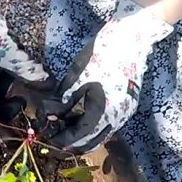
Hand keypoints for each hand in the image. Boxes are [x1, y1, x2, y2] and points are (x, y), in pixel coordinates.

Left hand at [36, 0, 172, 153]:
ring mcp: (124, 115)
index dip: (61, 139)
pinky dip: (92, 128)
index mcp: (102, 111)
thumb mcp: (76, 76)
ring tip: (65, 125)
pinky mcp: (127, 109)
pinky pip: (107, 127)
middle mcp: (116, 119)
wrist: (133, 38)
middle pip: (89, 143)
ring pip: (99, 137)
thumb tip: (49, 116)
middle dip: (70, 142)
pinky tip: (80, 118)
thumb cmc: (102, 53)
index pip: (77, 137)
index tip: (48, 136)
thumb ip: (63, 101)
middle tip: (55, 135)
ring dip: (82, 136)